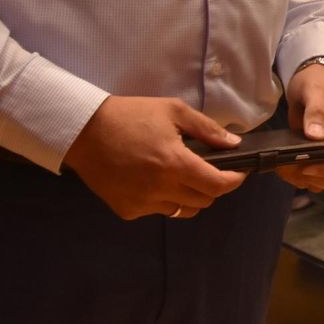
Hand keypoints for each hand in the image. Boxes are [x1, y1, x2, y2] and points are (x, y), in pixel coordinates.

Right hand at [62, 95, 247, 220]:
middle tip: (209, 170)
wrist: (85, 131)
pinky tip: (155, 181)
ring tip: (182, 177)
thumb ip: (207, 129)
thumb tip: (234, 144)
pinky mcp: (127, 210)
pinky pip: (157, 211)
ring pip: (182, 210)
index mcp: (175, 164)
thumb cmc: (131, 116)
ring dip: (190, 197)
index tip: (238, 172)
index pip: (218, 186)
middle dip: (213, 187)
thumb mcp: (173, 111)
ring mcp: (142, 203)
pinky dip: (164, 200)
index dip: (234, 181)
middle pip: (204, 201)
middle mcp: (161, 189)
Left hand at [277, 64, 323, 191]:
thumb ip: (317, 111)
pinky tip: (285, 167)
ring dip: (306, 181)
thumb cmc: (317, 82)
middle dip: (317, 178)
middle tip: (292, 169)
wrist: (312, 80)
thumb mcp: (316, 91)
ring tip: (285, 168)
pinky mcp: (321, 158)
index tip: (305, 167)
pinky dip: (300, 179)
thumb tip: (315, 136)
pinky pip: (316, 179)